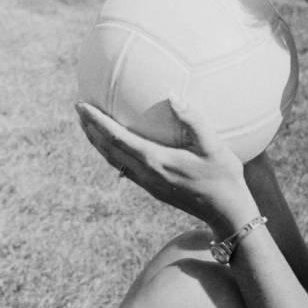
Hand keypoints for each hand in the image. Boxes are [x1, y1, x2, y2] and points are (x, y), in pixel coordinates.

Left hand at [75, 99, 257, 231]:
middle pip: (109, 151)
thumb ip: (194, 120)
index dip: (97, 122)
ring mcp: (150, 184)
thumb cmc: (225, 179)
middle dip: (91, 131)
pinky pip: (127, 168)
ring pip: (115, 161)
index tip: (81, 105)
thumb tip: (173, 94)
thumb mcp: (214, 147)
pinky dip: (115, 153)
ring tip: (91, 127)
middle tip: (79, 110)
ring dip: (100, 144)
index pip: (117, 138)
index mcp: (156, 162)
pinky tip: (121, 145)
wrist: (227, 213)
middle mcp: (147, 174)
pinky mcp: (156, 189)